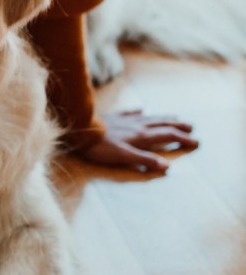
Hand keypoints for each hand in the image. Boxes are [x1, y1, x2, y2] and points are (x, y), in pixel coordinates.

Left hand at [76, 109, 198, 171]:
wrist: (80, 129)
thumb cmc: (100, 147)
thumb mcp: (123, 156)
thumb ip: (144, 160)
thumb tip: (167, 166)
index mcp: (141, 135)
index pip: (167, 135)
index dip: (182, 138)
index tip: (196, 141)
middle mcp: (136, 125)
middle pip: (161, 123)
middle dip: (177, 125)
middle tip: (191, 126)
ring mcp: (125, 119)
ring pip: (149, 117)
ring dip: (164, 117)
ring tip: (174, 116)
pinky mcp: (113, 117)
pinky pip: (130, 112)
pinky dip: (138, 111)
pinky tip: (141, 108)